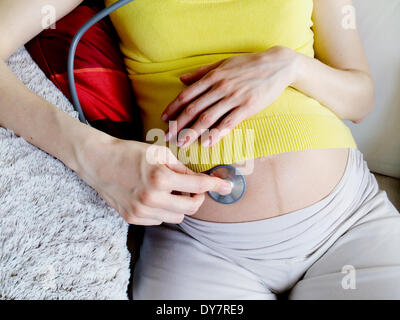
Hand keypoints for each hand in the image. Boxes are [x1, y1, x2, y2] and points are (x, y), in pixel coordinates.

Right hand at [76, 134, 231, 224]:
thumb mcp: (159, 153)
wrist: (98, 162)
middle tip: (195, 188)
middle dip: (198, 198)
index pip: (198, 185)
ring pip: (177, 217)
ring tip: (171, 191)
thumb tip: (199, 179)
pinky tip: (155, 197)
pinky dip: (164, 210)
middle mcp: (152, 198)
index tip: (227, 187)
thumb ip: (182, 168)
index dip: (215, 185)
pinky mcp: (133, 218)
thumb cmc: (129, 153)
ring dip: (180, 205)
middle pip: (191, 208)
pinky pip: (159, 220)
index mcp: (160, 177)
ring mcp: (141, 211)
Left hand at [162, 46, 299, 147]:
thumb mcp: (222, 64)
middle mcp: (220, 87)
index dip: (173, 108)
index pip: (187, 95)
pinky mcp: (247, 107)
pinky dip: (216, 133)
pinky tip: (207, 143)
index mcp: (212, 77)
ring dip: (192, 132)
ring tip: (182, 143)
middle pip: (193, 108)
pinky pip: (228, 122)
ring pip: (208, 117)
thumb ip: (201, 72)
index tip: (164, 119)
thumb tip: (181, 79)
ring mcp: (234, 97)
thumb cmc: (248, 64)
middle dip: (178, 124)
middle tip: (168, 137)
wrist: (277, 64)